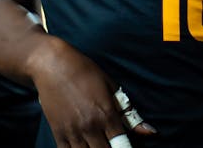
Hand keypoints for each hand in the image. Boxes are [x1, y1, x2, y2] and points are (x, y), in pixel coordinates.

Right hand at [31, 39, 155, 146]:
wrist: (52, 64)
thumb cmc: (84, 71)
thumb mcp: (110, 86)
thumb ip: (129, 113)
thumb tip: (150, 132)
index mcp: (106, 114)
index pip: (122, 145)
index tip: (128, 146)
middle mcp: (90, 126)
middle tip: (112, 144)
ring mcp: (72, 131)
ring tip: (97, 144)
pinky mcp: (58, 133)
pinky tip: (83, 146)